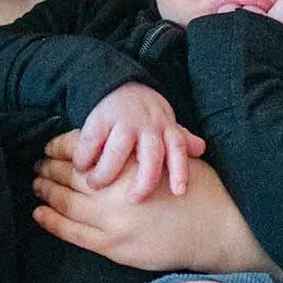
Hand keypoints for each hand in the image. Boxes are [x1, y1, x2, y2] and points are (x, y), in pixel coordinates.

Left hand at [32, 133, 257, 273]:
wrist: (216, 230)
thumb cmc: (197, 189)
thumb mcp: (167, 157)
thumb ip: (136, 151)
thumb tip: (107, 142)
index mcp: (128, 163)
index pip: (81, 148)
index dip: (60, 146)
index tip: (49, 146)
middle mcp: (115, 191)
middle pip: (68, 175)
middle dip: (49, 167)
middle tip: (37, 163)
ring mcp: (112, 222)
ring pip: (65, 203)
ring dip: (46, 191)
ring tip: (36, 184)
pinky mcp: (113, 246)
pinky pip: (72, 233)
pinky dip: (52, 222)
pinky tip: (40, 213)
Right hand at [75, 82, 205, 201]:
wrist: (117, 83)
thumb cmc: (144, 114)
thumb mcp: (165, 122)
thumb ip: (181, 138)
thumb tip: (201, 149)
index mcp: (166, 128)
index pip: (178, 150)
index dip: (180, 171)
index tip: (179, 192)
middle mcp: (147, 126)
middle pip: (151, 156)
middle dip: (144, 181)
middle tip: (133, 200)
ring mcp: (122, 122)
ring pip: (118, 152)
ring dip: (106, 172)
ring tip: (95, 185)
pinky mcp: (98, 119)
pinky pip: (91, 141)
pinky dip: (85, 156)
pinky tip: (82, 167)